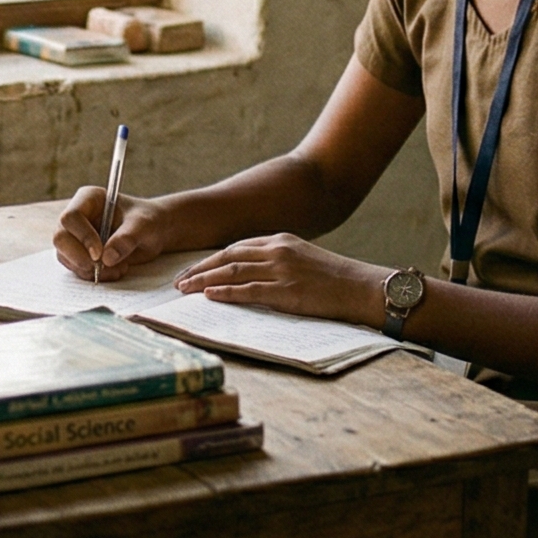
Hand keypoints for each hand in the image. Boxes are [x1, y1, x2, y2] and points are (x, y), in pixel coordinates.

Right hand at [54, 186, 172, 279]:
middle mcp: (77, 216)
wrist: (152, 233)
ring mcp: (75, 235)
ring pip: (65, 256)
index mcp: (89, 199)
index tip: (99, 254)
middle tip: (101, 268)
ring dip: (88, 269)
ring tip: (118, 269)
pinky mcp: (79, 253)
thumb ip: (127, 238)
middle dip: (79, 257)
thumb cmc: (148, 221)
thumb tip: (106, 258)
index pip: (71, 217)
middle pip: (60, 238)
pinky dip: (92, 275)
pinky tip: (115, 271)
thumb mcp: (143, 226)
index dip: (82, 237)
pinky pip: (75, 267)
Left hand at [171, 234, 386, 326]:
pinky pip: (248, 291)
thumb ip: (276, 260)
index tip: (192, 270)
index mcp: (280, 240)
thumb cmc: (333, 278)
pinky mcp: (286, 291)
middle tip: (178, 282)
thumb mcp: (302, 258)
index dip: (210, 260)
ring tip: (185, 290)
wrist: (360, 288)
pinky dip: (225, 293)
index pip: (235, 247)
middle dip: (199, 269)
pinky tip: (209, 296)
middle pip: (227, 257)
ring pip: (232, 272)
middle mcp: (277, 251)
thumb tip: (248, 273)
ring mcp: (280, 270)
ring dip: (204, 281)